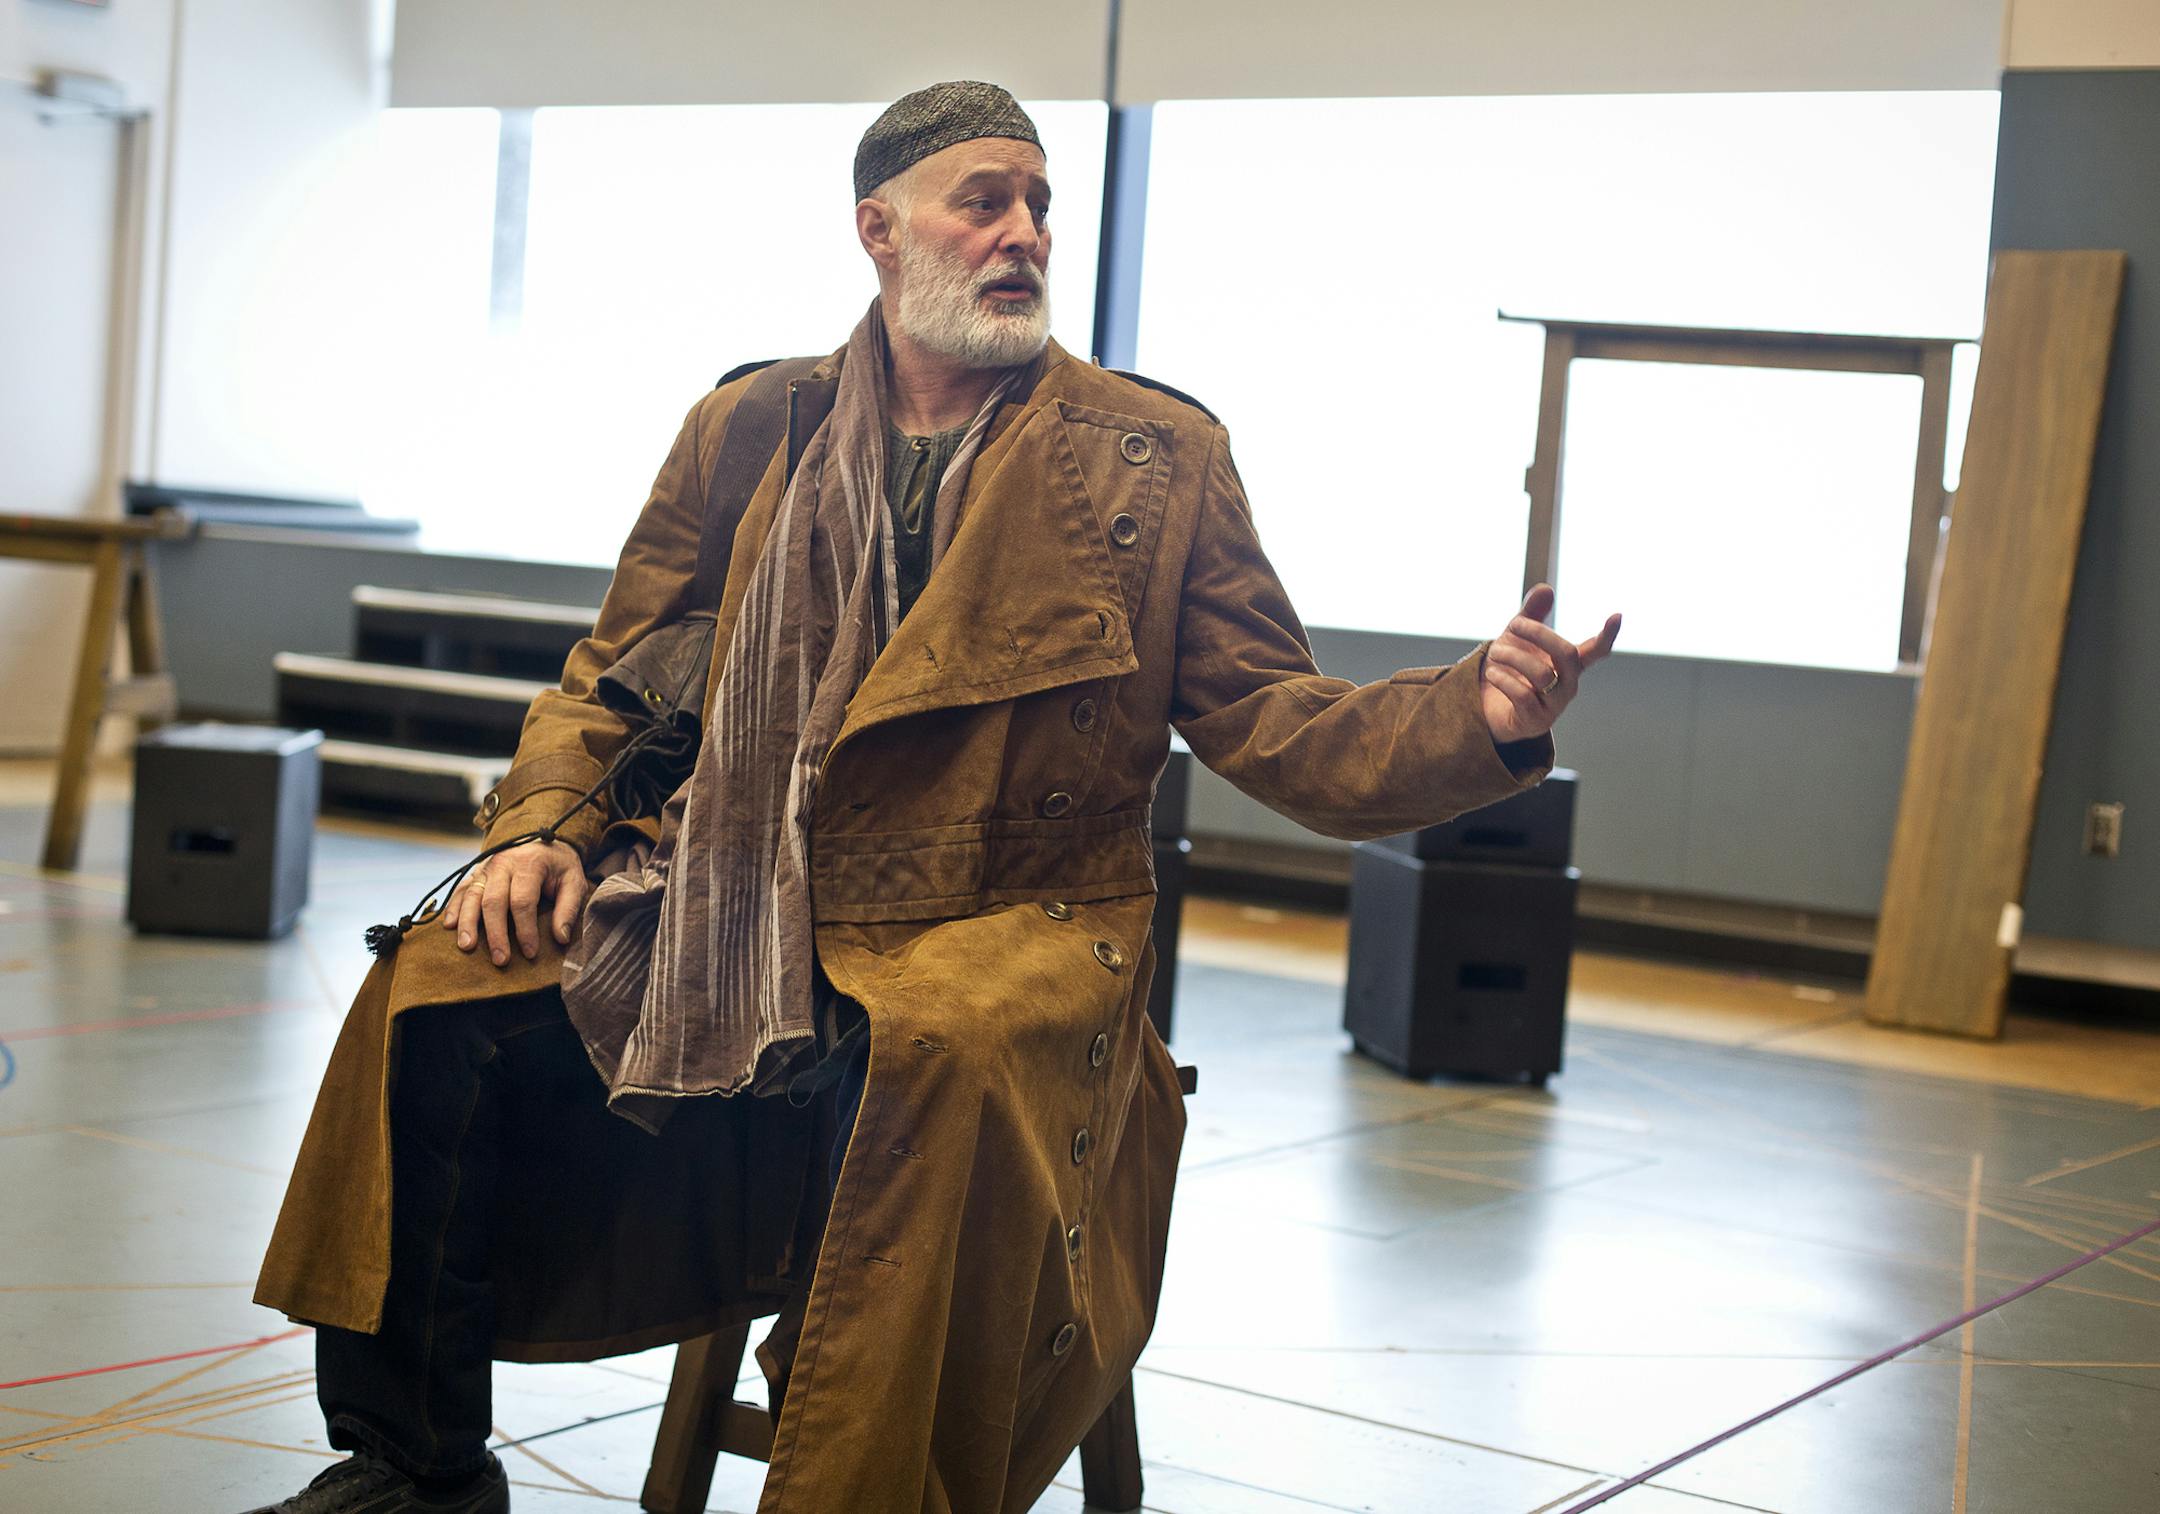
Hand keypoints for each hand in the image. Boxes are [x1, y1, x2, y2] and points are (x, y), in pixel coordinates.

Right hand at [442, 838, 588, 965]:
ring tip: (467, 946)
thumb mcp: (574, 881)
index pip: (523, 901)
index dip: (525, 929)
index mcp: (529, 864)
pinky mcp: (475, 873)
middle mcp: (503, 864)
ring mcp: (485, 868)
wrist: (541, 841)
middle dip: (496, 933)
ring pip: (471, 896)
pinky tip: (449, 926)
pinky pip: (461, 890)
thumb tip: (561, 938)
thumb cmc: (558, 866)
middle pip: (494, 901)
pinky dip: (453, 908)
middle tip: (500, 959)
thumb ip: (569, 908)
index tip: (530, 953)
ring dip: (467, 923)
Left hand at [1480, 583, 1620, 743]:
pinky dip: (1503, 679)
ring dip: (1512, 656)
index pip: (1596, 650)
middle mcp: (1567, 684)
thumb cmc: (1509, 670)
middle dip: (1540, 633)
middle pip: (1567, 654)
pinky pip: (1522, 695)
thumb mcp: (1516, 639)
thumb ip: (1531, 615)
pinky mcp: (1535, 721)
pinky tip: (1492, 672)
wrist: (1486, 709)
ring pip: (1541, 673)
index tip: (1617, 616)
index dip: (1607, 635)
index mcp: (1569, 664)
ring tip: (1494, 652)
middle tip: (1515, 624)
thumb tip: (1546, 588)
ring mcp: (1554, 705)